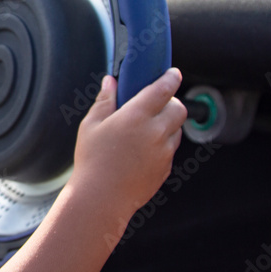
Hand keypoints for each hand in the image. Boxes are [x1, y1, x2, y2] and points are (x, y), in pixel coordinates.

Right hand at [69, 68, 186, 216]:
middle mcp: (155, 132)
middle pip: (179, 109)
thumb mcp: (91, 125)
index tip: (172, 74)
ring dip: (168, 125)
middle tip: (157, 105)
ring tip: (146, 131)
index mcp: (136, 116)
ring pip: (176, 130)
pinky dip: (162, 145)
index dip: (170, 78)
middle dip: (172, 103)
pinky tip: (142, 152)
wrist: (101, 198)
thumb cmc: (92, 161)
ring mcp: (163, 152)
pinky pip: (170, 150)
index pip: (163, 89)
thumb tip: (111, 82)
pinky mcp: (165, 168)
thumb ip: (104, 100)